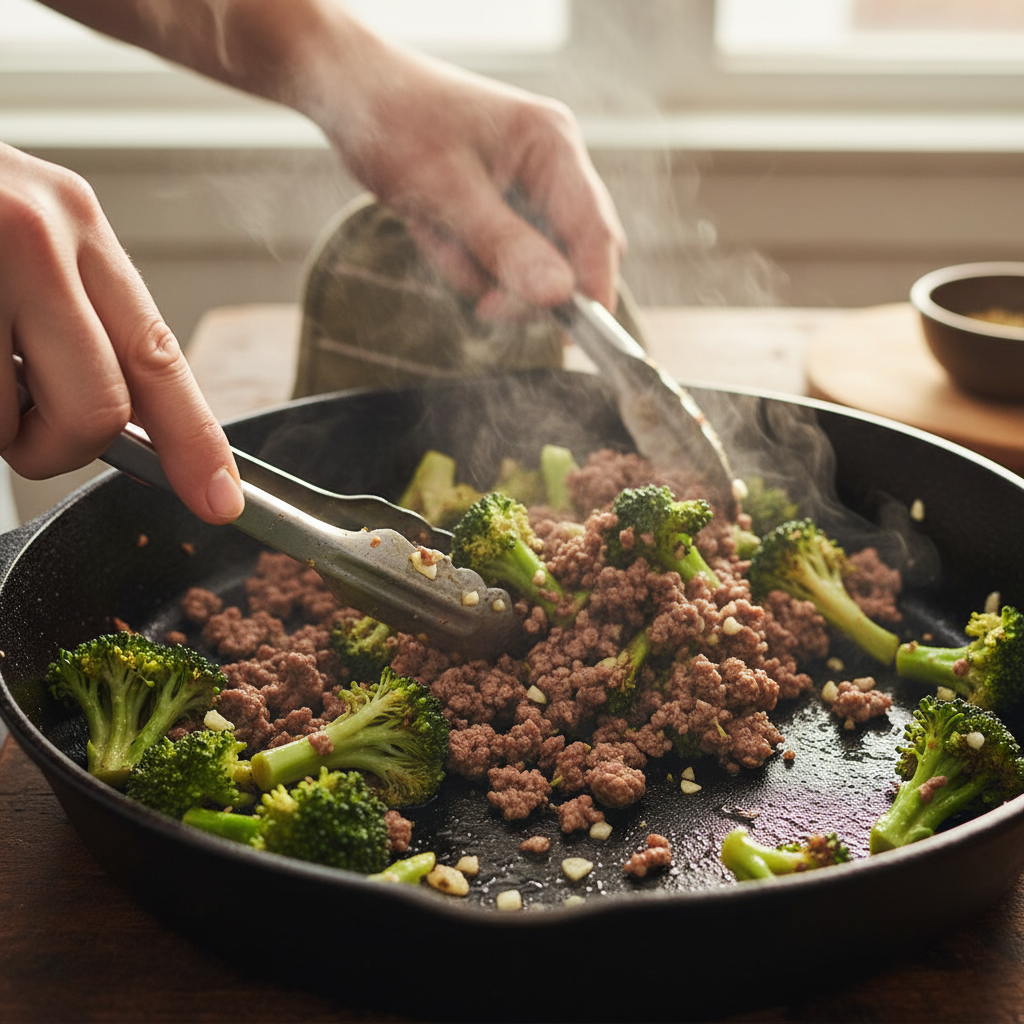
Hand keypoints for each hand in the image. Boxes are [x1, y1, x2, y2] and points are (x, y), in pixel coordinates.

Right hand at [0, 143, 241, 523]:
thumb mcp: (22, 233)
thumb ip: (77, 316)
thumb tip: (127, 424)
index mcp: (76, 222)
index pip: (159, 355)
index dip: (194, 441)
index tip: (218, 499)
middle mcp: (31, 237)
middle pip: (98, 411)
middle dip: (59, 447)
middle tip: (17, 424)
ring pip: (7, 424)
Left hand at [314, 30, 625, 319]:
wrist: (350, 92)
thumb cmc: (395, 122)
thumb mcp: (446, 191)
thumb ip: (505, 244)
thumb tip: (560, 295)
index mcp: (553, 144)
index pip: (595, 231)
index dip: (594, 288)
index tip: (576, 339)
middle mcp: (552, 165)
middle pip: (568, 256)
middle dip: (518, 284)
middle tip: (482, 304)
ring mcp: (528, 186)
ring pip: (527, 267)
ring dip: (478, 270)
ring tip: (435, 233)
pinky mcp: (503, 204)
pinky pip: (498, 258)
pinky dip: (464, 261)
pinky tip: (436, 231)